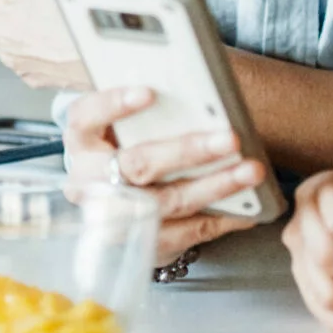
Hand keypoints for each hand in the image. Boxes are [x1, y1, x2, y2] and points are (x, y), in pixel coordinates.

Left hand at [0, 0, 88, 88]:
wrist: (116, 45)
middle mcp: (0, 32)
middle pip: (18, 14)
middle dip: (37, 11)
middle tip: (70, 7)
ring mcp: (17, 59)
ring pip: (27, 39)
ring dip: (44, 35)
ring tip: (73, 28)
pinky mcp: (34, 80)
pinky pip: (38, 63)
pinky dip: (52, 56)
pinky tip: (72, 46)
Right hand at [64, 85, 266, 263]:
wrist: (117, 198)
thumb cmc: (131, 142)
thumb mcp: (129, 121)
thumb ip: (152, 106)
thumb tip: (201, 87)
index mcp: (82, 139)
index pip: (87, 116)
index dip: (114, 104)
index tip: (149, 92)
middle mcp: (88, 180)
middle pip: (136, 164)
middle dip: (188, 150)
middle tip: (231, 138)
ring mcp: (111, 218)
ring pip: (165, 202)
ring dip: (214, 186)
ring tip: (251, 171)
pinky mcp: (138, 245)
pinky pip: (183, 234)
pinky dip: (220, 219)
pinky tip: (249, 207)